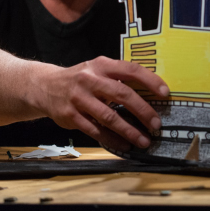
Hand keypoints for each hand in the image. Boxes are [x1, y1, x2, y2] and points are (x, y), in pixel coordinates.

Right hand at [30, 57, 169, 150]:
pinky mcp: (71, 116)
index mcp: (102, 65)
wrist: (44, 86)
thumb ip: (118, 77)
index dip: (150, 80)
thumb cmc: (80, 79)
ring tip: (144, 140)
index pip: (131, 70)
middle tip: (156, 124)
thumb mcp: (98, 69)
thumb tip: (150, 91)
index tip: (165, 93)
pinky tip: (124, 145)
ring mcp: (79, 99)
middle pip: (122, 95)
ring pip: (109, 117)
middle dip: (143, 111)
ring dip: (129, 131)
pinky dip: (112, 139)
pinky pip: (95, 131)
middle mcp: (90, 80)